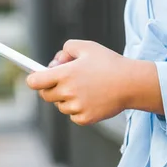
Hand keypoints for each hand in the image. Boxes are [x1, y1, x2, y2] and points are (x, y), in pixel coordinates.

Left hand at [27, 40, 163, 125]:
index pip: (35, 82)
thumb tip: (55, 63)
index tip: (36, 78)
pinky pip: (72, 115)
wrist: (132, 83)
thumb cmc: (109, 63)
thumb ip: (66, 49)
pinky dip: (77, 109)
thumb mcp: (87, 47)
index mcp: (65, 74)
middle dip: (50, 88)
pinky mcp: (85, 119)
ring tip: (83, 89)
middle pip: (45, 95)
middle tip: (63, 81)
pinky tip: (90, 99)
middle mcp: (68, 92)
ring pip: (60, 106)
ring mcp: (76, 107)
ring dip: (65, 99)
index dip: (33, 79)